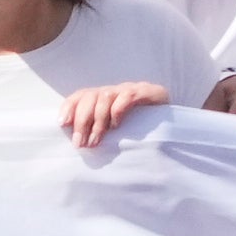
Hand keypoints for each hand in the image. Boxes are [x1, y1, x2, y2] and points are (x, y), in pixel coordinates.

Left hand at [54, 82, 171, 148]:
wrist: (173, 124)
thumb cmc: (138, 132)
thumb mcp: (113, 133)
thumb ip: (96, 133)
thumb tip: (75, 146)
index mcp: (103, 98)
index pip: (81, 95)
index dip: (70, 107)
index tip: (62, 124)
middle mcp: (115, 91)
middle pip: (91, 96)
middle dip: (82, 120)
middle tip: (80, 144)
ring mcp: (131, 89)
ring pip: (106, 96)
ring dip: (98, 120)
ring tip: (95, 141)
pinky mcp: (149, 92)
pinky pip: (128, 95)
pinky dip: (118, 110)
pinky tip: (117, 125)